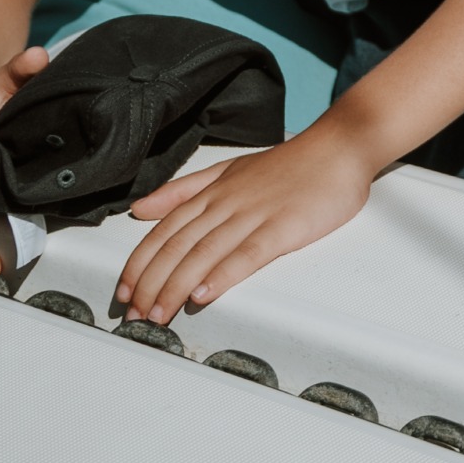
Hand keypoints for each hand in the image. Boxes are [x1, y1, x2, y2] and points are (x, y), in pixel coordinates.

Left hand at [116, 125, 379, 324]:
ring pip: (204, 253)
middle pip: (177, 247)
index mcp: (212, 192)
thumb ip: (183, 190)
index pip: (164, 231)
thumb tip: (141, 208)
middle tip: (135, 313)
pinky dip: (223, 275)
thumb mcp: (230, 169)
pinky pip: (248, 253)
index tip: (124, 291)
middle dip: (151, 283)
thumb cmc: (291, 164)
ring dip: (176, 287)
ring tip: (159, 314)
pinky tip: (205, 295)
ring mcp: (255, 215)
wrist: (339, 148)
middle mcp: (227, 204)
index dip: (139, 264)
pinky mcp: (284, 227)